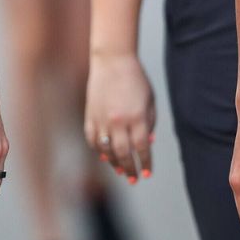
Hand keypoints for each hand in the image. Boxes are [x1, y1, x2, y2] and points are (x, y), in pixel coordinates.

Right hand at [85, 51, 154, 182]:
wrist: (112, 60)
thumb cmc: (135, 79)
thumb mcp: (150, 100)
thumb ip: (149, 122)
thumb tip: (148, 142)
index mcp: (137, 117)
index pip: (142, 148)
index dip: (146, 163)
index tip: (147, 173)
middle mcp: (119, 121)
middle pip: (124, 154)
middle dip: (130, 169)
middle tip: (134, 178)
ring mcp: (102, 119)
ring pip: (106, 150)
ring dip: (114, 163)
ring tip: (121, 170)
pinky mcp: (90, 115)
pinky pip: (93, 139)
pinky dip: (98, 150)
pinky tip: (104, 155)